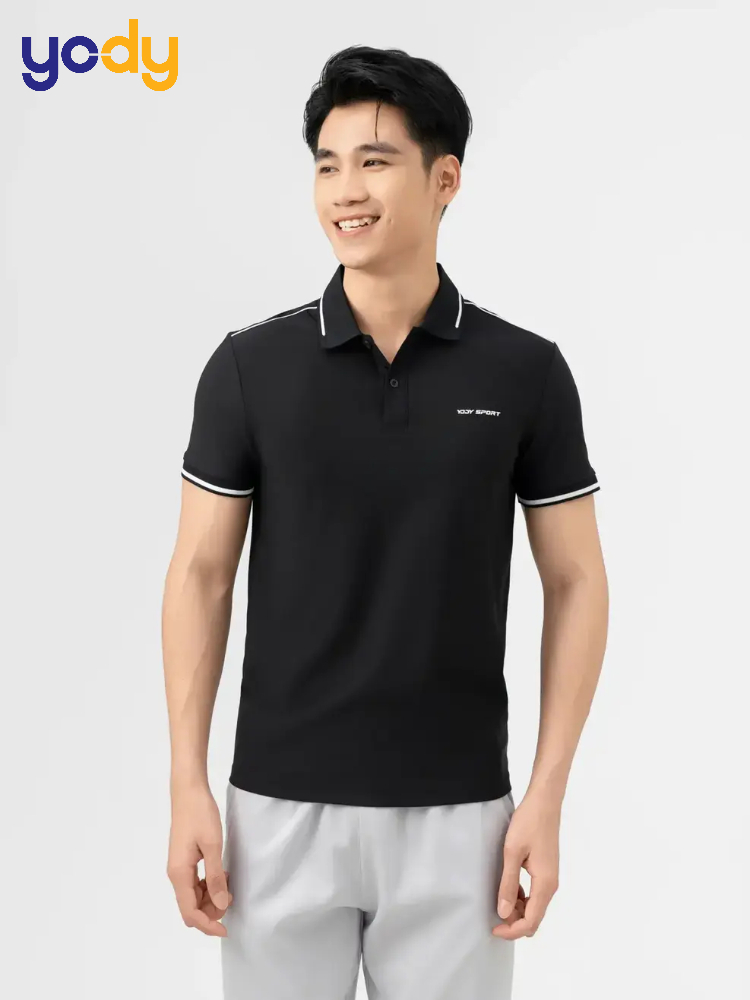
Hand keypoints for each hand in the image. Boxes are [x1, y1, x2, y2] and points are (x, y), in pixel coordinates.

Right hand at [167, 783, 232, 936]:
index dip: (207, 925)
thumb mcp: (212, 845)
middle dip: (211, 910)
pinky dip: (208, 885)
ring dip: (210, 897)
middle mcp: (175, 874)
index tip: (226, 929)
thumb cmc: (200, 814)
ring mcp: (178, 867)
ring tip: (228, 882)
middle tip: (231, 895)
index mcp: (179, 874)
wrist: (188, 791)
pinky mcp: (184, 860)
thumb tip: (221, 904)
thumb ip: (216, 876)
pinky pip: (195, 883)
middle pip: (191, 907)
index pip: (190, 912)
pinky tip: (222, 874)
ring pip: (193, 896)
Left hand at [492, 791, 560, 938]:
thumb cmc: (528, 823)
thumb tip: (503, 913)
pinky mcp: (546, 871)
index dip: (511, 931)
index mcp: (545, 884)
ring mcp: (549, 878)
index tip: (493, 928)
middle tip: (492, 916)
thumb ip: (507, 884)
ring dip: (517, 910)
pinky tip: (507, 887)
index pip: (531, 922)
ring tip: (497, 900)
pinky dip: (521, 898)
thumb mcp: (512, 852)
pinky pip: (534, 894)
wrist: (544, 802)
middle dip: (514, 923)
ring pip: (534, 907)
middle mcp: (551, 885)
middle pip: (534, 918)